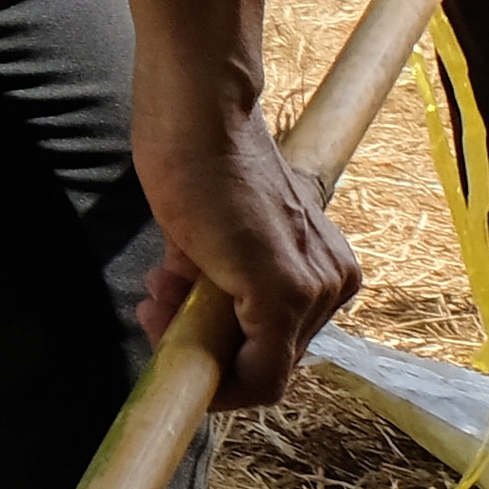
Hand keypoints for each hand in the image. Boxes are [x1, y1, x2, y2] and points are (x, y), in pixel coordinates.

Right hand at [132, 104, 361, 408]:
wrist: (198, 114)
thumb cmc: (199, 157)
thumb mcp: (211, 235)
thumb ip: (210, 281)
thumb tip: (178, 317)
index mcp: (323, 265)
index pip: (278, 341)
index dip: (223, 348)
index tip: (171, 320)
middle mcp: (333, 282)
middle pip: (269, 358)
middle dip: (206, 346)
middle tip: (155, 309)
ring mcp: (316, 291)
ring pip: (260, 367)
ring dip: (196, 345)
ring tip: (155, 301)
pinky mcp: (287, 296)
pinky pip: (259, 374)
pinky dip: (209, 366)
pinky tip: (161, 311)